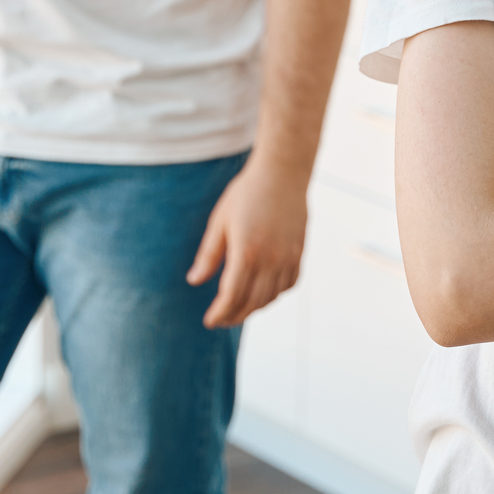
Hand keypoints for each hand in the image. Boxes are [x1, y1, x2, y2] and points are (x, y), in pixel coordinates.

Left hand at [186, 156, 308, 328]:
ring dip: (254, 308)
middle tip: (221, 320)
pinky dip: (275, 295)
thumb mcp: (220, 222)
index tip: (209, 321)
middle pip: (252, 302)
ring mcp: (288, 257)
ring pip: (271, 297)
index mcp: (246, 252)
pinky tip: (263, 293)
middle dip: (234, 316)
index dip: (220, 313)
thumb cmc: (246, 193)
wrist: (282, 173)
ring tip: (239, 309)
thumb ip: (209, 255)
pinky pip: (288, 284)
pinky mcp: (299, 253)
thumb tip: (194, 281)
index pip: (231, 296)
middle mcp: (270, 259)